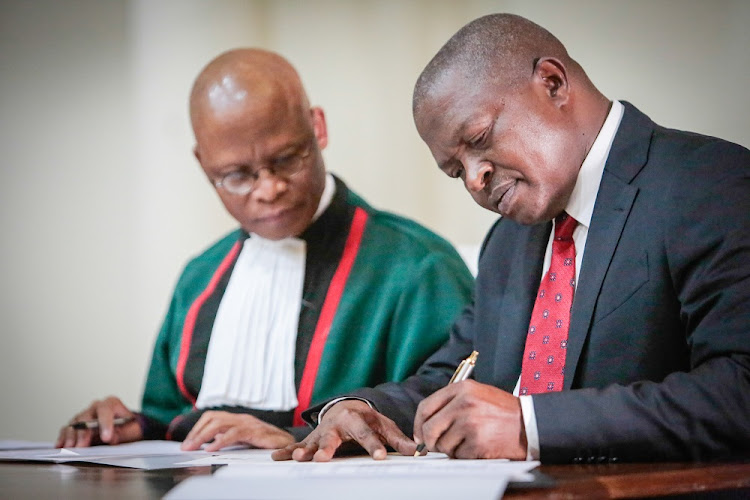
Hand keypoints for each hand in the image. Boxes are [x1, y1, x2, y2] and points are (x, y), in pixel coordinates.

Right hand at [55, 396, 141, 447]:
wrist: (125, 428)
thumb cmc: (129, 427)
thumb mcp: (132, 430)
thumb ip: (123, 433)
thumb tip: (111, 438)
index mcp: (112, 404)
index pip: (106, 410)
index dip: (105, 424)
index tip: (106, 438)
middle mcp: (96, 407)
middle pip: (86, 418)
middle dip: (84, 433)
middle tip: (82, 447)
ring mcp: (84, 415)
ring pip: (74, 423)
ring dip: (71, 437)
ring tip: (70, 448)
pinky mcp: (76, 425)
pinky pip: (66, 429)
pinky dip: (63, 438)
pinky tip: (60, 445)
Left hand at [180, 411, 294, 450]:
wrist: (288, 444)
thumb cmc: (267, 442)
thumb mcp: (244, 440)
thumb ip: (229, 439)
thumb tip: (211, 443)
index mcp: (237, 420)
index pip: (212, 417)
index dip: (198, 428)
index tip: (188, 442)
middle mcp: (241, 418)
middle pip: (212, 418)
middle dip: (196, 432)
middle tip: (186, 447)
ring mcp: (248, 423)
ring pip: (219, 423)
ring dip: (203, 436)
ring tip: (194, 447)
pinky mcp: (255, 431)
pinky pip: (234, 433)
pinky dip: (220, 441)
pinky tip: (212, 449)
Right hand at [271, 400, 415, 461]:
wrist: (346, 407)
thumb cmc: (367, 420)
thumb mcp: (384, 426)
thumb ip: (398, 439)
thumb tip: (418, 451)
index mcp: (358, 419)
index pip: (367, 433)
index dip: (373, 445)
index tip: (379, 457)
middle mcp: (338, 424)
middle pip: (333, 436)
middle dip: (328, 447)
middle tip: (323, 458)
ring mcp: (323, 432)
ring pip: (313, 441)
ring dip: (305, 450)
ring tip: (300, 458)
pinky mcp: (312, 439)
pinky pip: (298, 446)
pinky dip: (287, 451)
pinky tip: (277, 457)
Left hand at [413, 380, 526, 458]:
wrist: (529, 422)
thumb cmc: (501, 410)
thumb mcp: (476, 394)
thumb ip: (451, 403)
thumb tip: (426, 423)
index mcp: (461, 389)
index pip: (426, 407)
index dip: (419, 424)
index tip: (420, 434)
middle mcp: (463, 403)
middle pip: (430, 428)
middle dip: (430, 442)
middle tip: (437, 447)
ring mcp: (470, 423)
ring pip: (443, 445)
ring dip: (452, 450)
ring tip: (467, 442)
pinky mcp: (478, 442)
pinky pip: (459, 456)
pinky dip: (465, 456)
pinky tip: (478, 447)